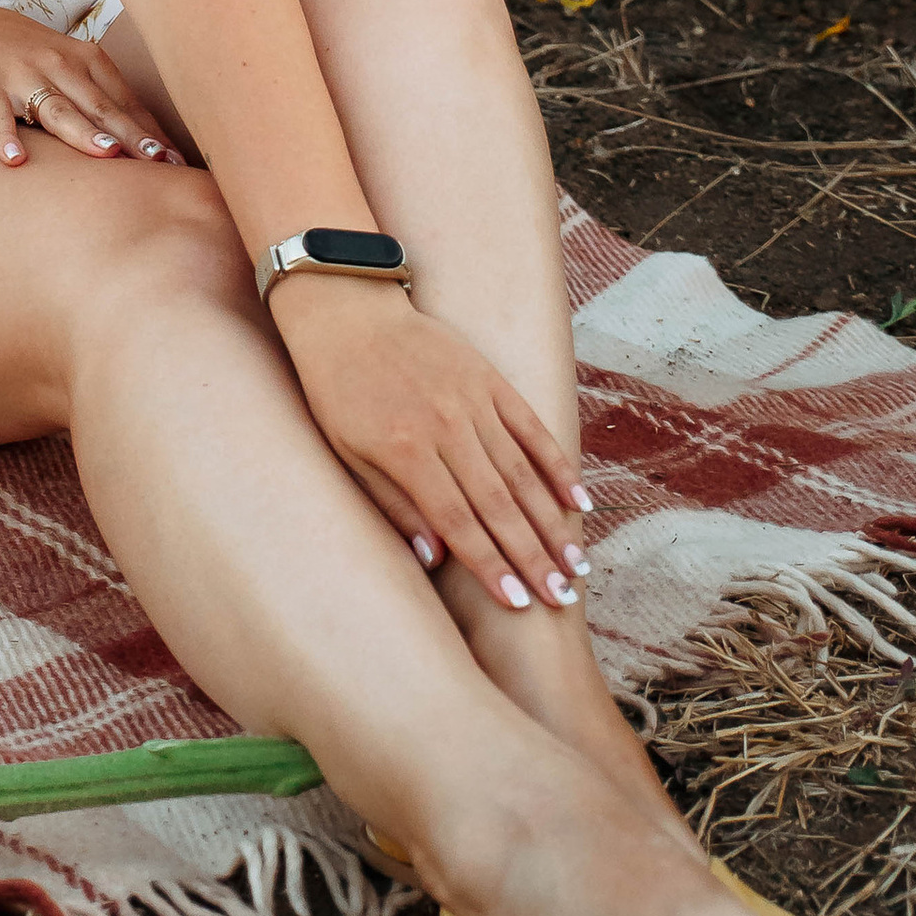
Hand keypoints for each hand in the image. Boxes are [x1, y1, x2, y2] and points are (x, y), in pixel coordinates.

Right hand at [0, 12, 180, 169]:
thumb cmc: (14, 51)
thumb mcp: (60, 60)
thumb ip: (95, 92)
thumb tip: (140, 135)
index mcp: (81, 58)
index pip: (123, 99)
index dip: (151, 130)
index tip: (179, 161)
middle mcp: (56, 64)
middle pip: (99, 105)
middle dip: (132, 134)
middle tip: (160, 161)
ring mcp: (19, 75)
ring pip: (57, 108)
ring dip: (83, 131)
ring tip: (107, 152)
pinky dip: (5, 138)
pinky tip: (16, 161)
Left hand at [267, 276, 589, 612]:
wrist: (347, 311)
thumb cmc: (338, 389)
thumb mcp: (347, 451)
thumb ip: (394, 504)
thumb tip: (435, 557)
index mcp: (405, 451)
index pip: (457, 522)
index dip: (490, 566)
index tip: (519, 603)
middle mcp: (446, 428)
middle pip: (498, 505)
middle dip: (532, 557)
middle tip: (561, 597)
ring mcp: (473, 401)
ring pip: (522, 473)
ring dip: (552, 522)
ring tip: (576, 564)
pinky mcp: (490, 379)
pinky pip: (531, 428)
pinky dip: (557, 465)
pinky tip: (578, 500)